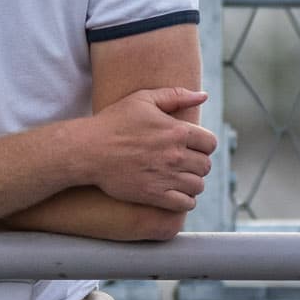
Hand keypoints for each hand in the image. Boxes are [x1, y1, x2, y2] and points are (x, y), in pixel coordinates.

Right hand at [75, 86, 217, 213]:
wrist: (88, 150)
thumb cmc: (114, 122)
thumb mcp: (143, 99)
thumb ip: (176, 95)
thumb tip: (204, 95)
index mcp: (177, 131)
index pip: (210, 144)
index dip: (204, 145)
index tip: (193, 147)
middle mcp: (175, 155)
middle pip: (206, 166)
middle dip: (198, 164)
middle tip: (185, 164)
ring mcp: (166, 177)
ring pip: (198, 186)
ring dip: (192, 183)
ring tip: (180, 179)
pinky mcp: (154, 195)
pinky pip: (185, 204)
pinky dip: (185, 201)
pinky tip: (176, 194)